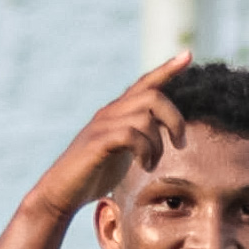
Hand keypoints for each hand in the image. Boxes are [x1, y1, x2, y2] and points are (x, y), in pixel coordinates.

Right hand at [23, 56, 194, 216]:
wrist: (61, 193)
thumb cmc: (93, 174)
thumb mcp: (121, 151)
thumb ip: (137, 136)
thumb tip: (159, 132)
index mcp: (118, 112)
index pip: (145, 82)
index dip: (167, 69)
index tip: (187, 55)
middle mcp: (110, 112)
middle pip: (154, 97)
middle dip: (175, 120)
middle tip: (180, 144)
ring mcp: (102, 126)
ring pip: (145, 118)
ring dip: (158, 145)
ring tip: (152, 164)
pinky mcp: (96, 143)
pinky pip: (130, 135)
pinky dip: (145, 151)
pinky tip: (144, 166)